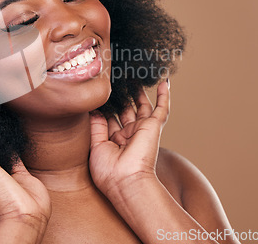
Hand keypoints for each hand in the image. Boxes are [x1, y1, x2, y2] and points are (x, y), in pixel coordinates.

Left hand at [89, 80, 169, 196]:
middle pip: (125, 110)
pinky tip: (163, 82)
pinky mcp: (154, 126)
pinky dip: (164, 95)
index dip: (105, 105)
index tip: (99, 92)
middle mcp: (128, 134)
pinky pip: (162, 108)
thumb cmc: (108, 171)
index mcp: (114, 140)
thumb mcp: (96, 146)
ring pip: (142, 106)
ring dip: (139, 92)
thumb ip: (96, 126)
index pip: (110, 118)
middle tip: (117, 79)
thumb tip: (93, 109)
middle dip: (122, 96)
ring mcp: (141, 129)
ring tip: (135, 76)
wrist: (125, 181)